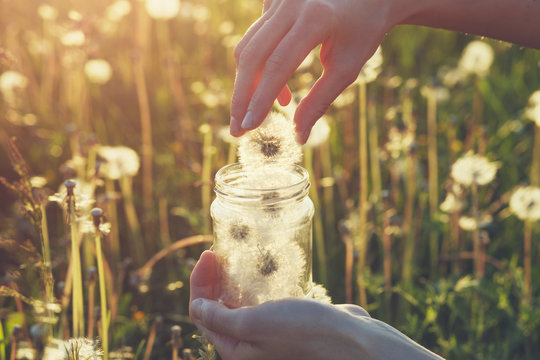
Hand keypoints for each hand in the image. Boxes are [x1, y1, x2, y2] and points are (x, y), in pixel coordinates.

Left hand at [189, 250, 442, 359]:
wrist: (353, 342)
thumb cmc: (304, 334)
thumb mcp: (254, 325)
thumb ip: (221, 319)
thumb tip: (195, 309)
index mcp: (237, 352)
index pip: (204, 316)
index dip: (200, 284)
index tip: (206, 254)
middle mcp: (250, 347)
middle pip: (219, 311)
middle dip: (214, 282)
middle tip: (217, 252)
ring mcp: (269, 336)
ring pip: (241, 307)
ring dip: (233, 283)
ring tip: (234, 259)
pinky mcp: (287, 325)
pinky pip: (262, 305)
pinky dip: (256, 289)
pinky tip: (260, 273)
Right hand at [230, 0, 396, 142]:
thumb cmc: (364, 30)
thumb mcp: (347, 68)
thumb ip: (320, 101)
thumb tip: (298, 136)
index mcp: (315, 19)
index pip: (276, 65)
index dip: (260, 99)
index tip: (248, 126)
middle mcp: (291, 4)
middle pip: (252, 55)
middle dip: (242, 96)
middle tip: (238, 128)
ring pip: (249, 45)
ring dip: (248, 83)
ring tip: (258, 112)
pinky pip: (256, 36)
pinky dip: (258, 64)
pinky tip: (274, 87)